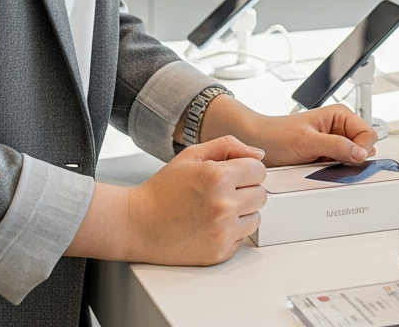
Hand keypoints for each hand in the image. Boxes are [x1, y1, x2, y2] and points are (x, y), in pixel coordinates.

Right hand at [66, 135, 266, 264]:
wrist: (137, 224)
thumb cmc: (163, 189)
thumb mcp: (193, 155)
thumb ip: (228, 146)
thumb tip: (258, 154)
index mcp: (220, 177)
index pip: (259, 170)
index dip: (246, 169)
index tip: (233, 173)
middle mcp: (224, 206)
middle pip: (261, 195)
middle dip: (246, 189)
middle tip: (223, 190)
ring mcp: (223, 233)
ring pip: (256, 218)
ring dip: (243, 212)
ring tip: (218, 207)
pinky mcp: (219, 253)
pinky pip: (243, 238)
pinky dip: (232, 231)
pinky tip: (211, 224)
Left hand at [200, 95, 377, 166]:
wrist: (258, 144)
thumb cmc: (278, 135)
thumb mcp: (307, 141)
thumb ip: (336, 146)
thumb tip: (360, 153)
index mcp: (340, 115)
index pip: (368, 134)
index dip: (363, 149)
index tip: (352, 159)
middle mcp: (340, 128)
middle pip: (364, 148)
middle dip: (353, 159)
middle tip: (334, 163)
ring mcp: (334, 143)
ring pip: (353, 160)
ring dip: (343, 167)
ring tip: (323, 166)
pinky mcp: (327, 157)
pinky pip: (341, 168)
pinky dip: (335, 173)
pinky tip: (321, 172)